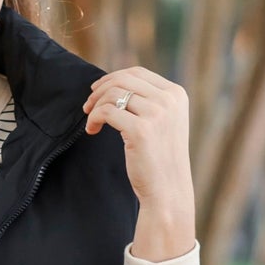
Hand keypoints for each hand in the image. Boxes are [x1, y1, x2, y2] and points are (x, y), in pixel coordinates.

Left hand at [83, 66, 195, 261]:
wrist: (167, 192)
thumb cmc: (160, 160)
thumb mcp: (162, 123)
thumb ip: (148, 101)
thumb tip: (114, 82)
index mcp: (176, 94)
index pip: (138, 73)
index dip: (113, 78)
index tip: (97, 91)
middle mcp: (169, 100)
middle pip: (123, 80)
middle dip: (100, 90)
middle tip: (87, 106)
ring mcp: (157, 114)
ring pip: (113, 94)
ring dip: (95, 106)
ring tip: (91, 121)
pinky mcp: (141, 130)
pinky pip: (107, 112)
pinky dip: (94, 118)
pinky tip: (92, 130)